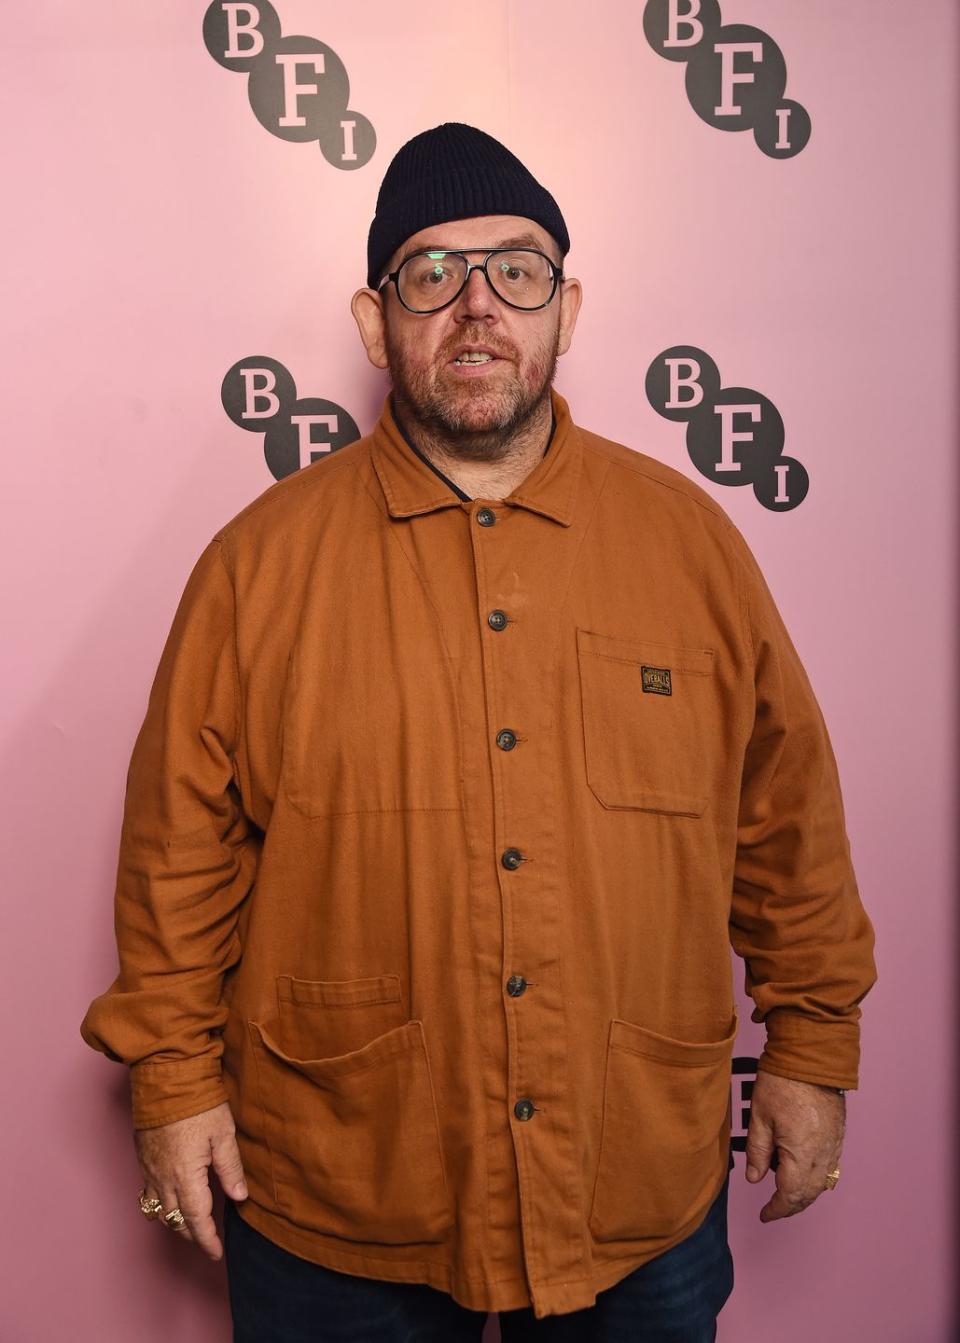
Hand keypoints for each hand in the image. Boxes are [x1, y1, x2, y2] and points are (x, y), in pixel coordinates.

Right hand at [134, 1100, 247, 1259]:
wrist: (165, 1079)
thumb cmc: (198, 1103)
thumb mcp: (223, 1134)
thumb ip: (231, 1169)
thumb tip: (239, 1197)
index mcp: (186, 1176)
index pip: (196, 1219)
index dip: (207, 1239)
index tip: (217, 1253)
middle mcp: (163, 1178)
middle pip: (175, 1220)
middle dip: (191, 1235)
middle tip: (206, 1242)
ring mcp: (149, 1169)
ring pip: (157, 1210)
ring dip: (173, 1222)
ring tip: (188, 1227)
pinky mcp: (142, 1157)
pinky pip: (147, 1193)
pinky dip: (158, 1205)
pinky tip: (168, 1201)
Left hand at [744, 1071, 844, 1222]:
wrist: (812, 1058)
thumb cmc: (781, 1083)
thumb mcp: (759, 1117)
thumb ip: (758, 1152)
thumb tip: (755, 1179)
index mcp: (801, 1153)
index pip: (790, 1194)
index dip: (777, 1209)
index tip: (764, 1215)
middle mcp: (823, 1155)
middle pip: (809, 1194)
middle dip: (791, 1206)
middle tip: (773, 1209)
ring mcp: (834, 1145)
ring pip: (823, 1184)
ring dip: (805, 1195)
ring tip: (786, 1194)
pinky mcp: (839, 1135)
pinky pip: (831, 1168)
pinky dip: (817, 1179)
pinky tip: (804, 1174)